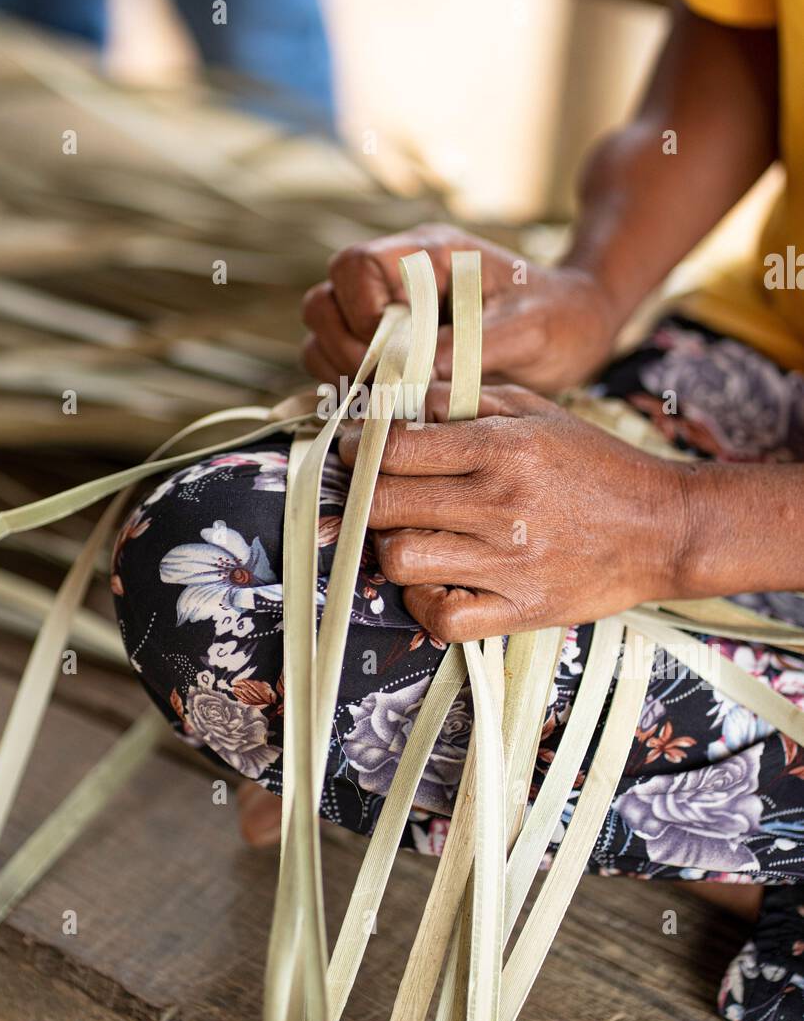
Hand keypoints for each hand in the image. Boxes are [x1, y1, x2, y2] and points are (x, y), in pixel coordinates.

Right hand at [302, 222, 619, 392]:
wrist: (576, 331)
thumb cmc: (559, 318)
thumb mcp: (528, 328)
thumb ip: (472, 346)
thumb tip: (414, 374)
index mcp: (426, 256)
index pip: (355, 265)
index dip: (361, 310)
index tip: (398, 349)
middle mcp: (397, 282)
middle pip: (324, 302)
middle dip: (345, 348)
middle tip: (387, 384)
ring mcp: (388, 317)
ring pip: (324, 337)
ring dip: (343, 373)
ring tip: (390, 401)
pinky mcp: (390, 352)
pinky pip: (341, 368)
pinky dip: (352, 390)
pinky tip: (391, 410)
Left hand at [338, 385, 687, 641]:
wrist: (664, 526)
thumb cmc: (594, 463)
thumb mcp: (535, 410)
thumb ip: (463, 400)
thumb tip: (395, 404)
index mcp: (504, 448)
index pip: (396, 448)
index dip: (360, 448)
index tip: (356, 450)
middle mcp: (502, 505)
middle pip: (384, 505)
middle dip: (365, 496)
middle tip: (374, 493)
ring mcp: (511, 564)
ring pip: (400, 560)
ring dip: (391, 547)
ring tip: (410, 534)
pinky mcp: (522, 610)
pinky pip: (441, 619)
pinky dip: (424, 603)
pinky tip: (436, 580)